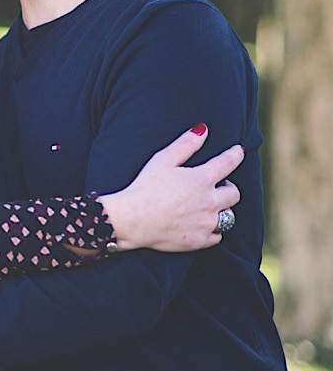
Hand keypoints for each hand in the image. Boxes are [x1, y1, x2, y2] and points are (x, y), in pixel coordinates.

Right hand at [99, 124, 242, 251]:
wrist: (132, 221)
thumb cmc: (144, 187)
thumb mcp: (162, 160)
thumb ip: (185, 144)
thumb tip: (203, 129)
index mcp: (202, 180)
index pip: (228, 163)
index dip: (235, 154)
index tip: (238, 151)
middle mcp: (210, 202)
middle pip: (234, 194)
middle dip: (229, 187)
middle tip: (218, 185)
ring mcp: (206, 223)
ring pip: (228, 216)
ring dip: (221, 209)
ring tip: (208, 206)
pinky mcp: (199, 241)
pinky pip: (217, 236)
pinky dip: (213, 230)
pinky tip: (201, 224)